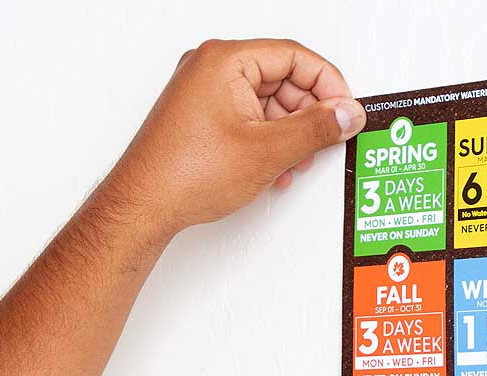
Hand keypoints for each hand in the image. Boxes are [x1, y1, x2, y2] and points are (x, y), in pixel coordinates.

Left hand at [98, 39, 365, 239]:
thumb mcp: (267, 151)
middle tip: (324, 139)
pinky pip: (247, 116)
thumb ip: (316, 128)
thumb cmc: (182, 175)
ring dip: (288, 133)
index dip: (328, 84)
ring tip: (294, 161)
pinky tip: (273, 167)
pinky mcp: (200, 115)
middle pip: (282, 78)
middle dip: (307, 114)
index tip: (345, 110)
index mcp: (224, 59)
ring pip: (267, 101)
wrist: (141, 207)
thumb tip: (346, 114)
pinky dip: (267, 139)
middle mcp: (210, 67)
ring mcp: (202, 91)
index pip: (294, 57)